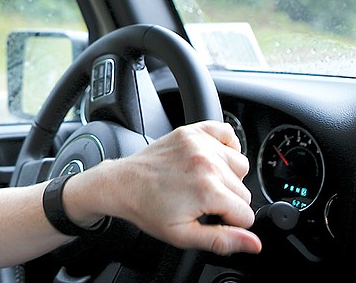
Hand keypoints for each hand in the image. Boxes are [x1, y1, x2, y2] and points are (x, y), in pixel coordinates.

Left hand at [68, 120, 261, 255]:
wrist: (122, 184)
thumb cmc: (148, 209)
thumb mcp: (183, 235)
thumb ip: (222, 241)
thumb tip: (254, 243)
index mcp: (207, 190)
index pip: (246, 214)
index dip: (231, 222)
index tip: (211, 218)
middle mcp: (207, 163)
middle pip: (244, 190)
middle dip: (227, 201)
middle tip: (201, 202)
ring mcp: (199, 144)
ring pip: (240, 165)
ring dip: (228, 176)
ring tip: (203, 183)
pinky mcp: (191, 132)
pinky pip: (227, 133)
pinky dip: (226, 146)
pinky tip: (212, 159)